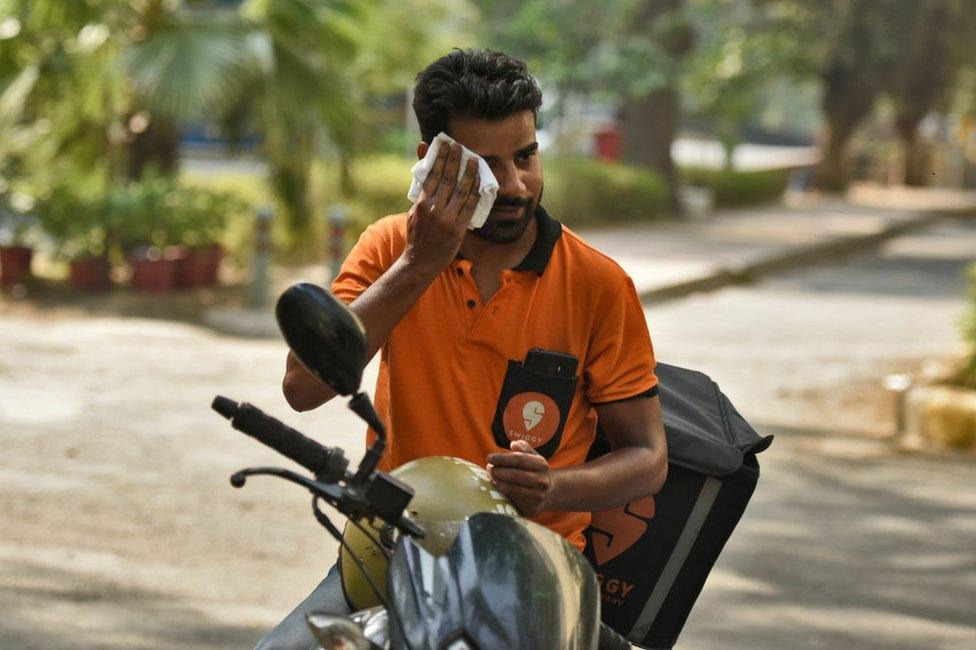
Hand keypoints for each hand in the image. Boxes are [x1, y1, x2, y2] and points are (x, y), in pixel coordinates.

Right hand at [403, 143, 480, 274]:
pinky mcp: (458, 229)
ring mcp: (447, 219)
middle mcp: (434, 209)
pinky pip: (470, 207)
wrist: (421, 261)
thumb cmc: (417, 234)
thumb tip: (424, 170)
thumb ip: (421, 191)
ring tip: (473, 160)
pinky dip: (475, 193)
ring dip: (468, 174)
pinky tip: (479, 183)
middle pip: (447, 179)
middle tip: (459, 146)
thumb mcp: (414, 211)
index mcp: (422, 203)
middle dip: (454, 160)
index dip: (440, 159)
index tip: (445, 146)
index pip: (432, 175)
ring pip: (461, 191)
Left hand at [487, 440, 553, 516]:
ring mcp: (538, 496)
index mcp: (541, 465)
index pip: (519, 459)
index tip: (489, 458)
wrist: (550, 493)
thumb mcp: (534, 457)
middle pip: (515, 475)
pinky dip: (503, 493)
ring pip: (512, 489)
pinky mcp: (532, 509)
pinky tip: (497, 488)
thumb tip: (514, 444)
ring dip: (498, 482)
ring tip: (492, 477)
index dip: (502, 458)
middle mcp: (542, 481)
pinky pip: (513, 501)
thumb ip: (524, 449)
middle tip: (489, 468)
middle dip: (498, 471)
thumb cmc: (535, 471)